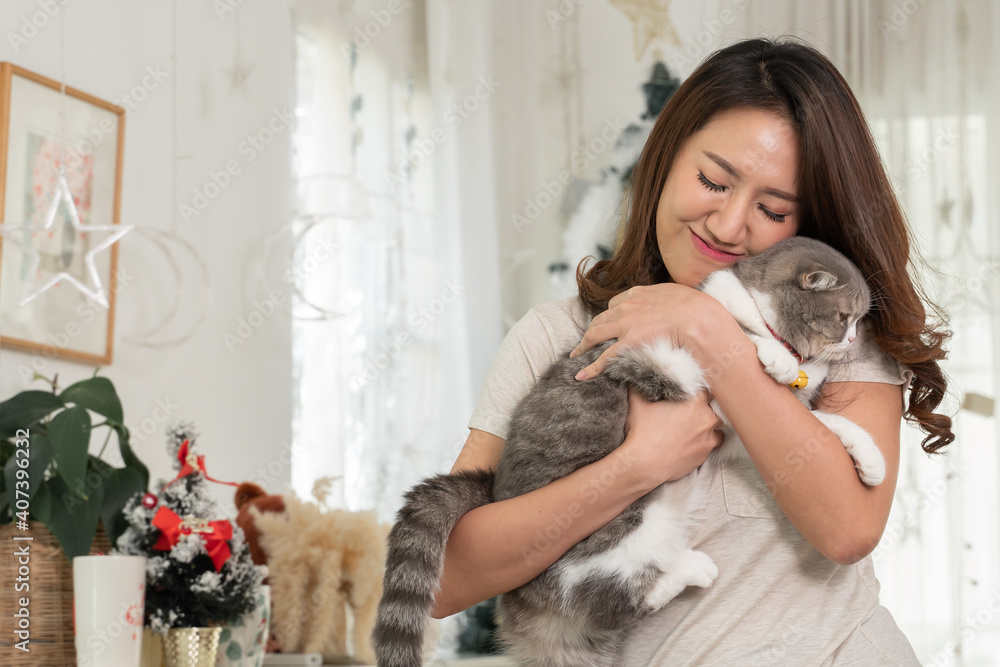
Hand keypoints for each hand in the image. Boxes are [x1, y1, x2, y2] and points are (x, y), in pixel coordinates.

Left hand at [569, 283, 727, 380]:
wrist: (699, 318)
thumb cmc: (696, 307)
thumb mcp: (676, 293)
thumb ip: (665, 298)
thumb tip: (671, 303)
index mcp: (638, 294)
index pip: (616, 304)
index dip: (611, 315)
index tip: (609, 323)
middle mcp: (627, 307)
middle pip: (601, 318)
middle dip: (591, 330)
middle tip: (586, 340)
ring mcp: (625, 324)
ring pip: (595, 334)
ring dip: (584, 345)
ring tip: (576, 355)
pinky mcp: (628, 343)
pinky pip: (604, 357)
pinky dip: (591, 367)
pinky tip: (581, 375)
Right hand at [619, 387, 723, 485]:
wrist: (645, 464)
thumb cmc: (643, 432)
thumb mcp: (638, 403)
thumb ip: (640, 387)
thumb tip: (637, 380)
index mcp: (695, 402)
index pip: (706, 389)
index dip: (698, 391)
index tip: (690, 394)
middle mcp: (707, 419)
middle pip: (714, 408)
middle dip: (704, 409)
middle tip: (689, 411)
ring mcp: (708, 439)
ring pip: (717, 428)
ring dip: (708, 427)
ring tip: (693, 428)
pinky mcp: (705, 455)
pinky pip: (710, 446)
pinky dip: (703, 444)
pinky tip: (690, 443)